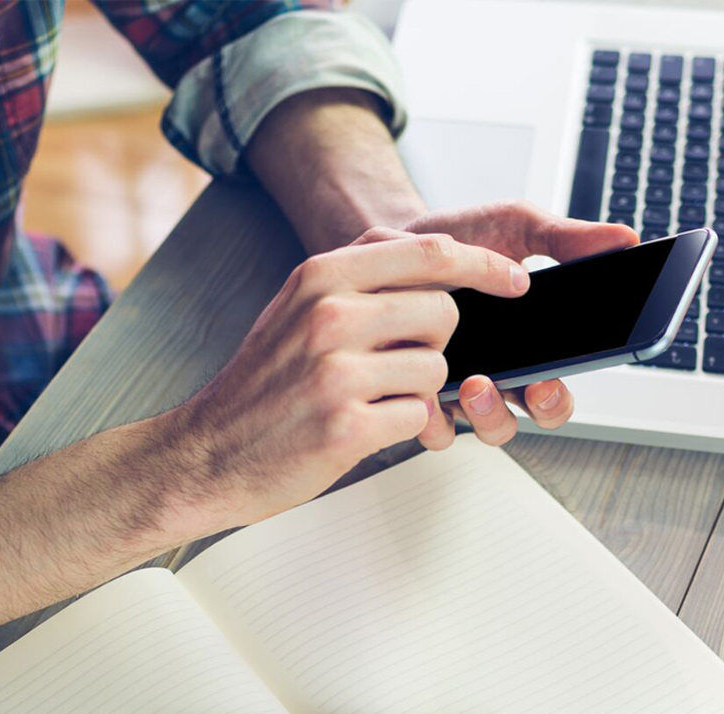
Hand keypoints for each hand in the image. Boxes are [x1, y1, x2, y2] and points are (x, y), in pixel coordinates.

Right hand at [167, 233, 529, 531]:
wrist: (208, 452)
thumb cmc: (261, 384)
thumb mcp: (295, 306)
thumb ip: (356, 276)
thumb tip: (434, 256)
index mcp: (320, 277)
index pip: (429, 252)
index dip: (485, 264)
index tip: (514, 278)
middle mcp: (329, 316)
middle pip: (445, 312)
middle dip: (438, 342)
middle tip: (398, 363)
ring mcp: (337, 371)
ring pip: (438, 369)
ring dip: (419, 390)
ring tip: (371, 398)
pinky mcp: (347, 424)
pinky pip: (419, 417)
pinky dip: (402, 425)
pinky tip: (362, 425)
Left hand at [388, 201, 639, 447]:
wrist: (391, 238)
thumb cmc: (456, 238)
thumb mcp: (514, 227)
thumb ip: (566, 238)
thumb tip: (623, 237)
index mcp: (527, 343)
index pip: (556, 389)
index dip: (558, 398)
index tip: (549, 384)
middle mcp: (494, 371)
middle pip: (523, 417)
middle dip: (526, 412)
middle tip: (519, 388)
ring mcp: (453, 385)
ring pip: (480, 427)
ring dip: (484, 415)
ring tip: (472, 384)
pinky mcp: (414, 390)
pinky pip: (429, 427)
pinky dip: (429, 419)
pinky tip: (422, 393)